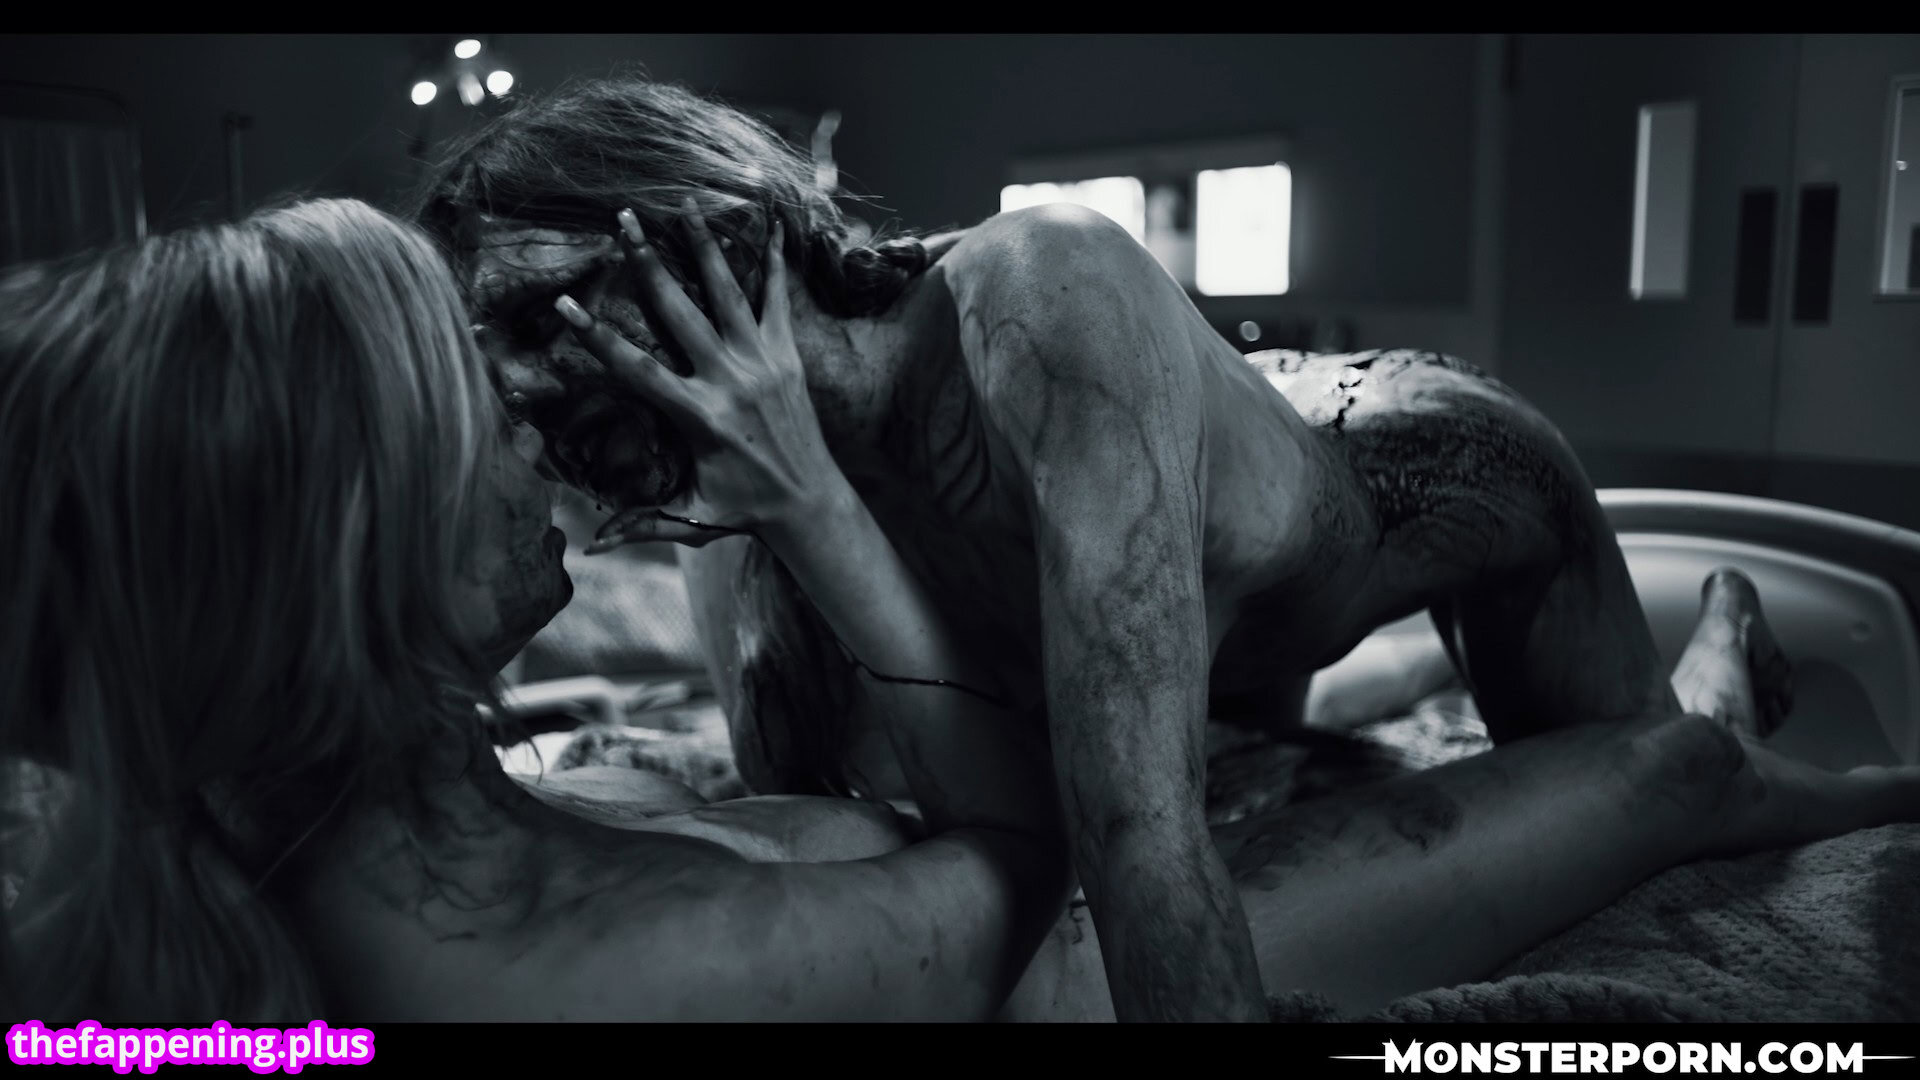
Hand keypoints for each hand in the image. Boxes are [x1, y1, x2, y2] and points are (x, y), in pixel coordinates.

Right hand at [554, 202, 845, 549]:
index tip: (565, 303)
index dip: (597, 335)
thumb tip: (591, 545)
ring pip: (728, 293)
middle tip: (623, 220)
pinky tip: (771, 222)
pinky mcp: (788, 355)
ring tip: (686, 203)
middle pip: (680, 313)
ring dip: (704, 247)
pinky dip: (775, 262)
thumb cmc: (743, 511)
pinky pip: (779, 300)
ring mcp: (762, 362)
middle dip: (648, 264)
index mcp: (699, 416)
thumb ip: (640, 523)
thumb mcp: (690, 519)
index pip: (637, 368)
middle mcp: (730, 381)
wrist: (810, 503)